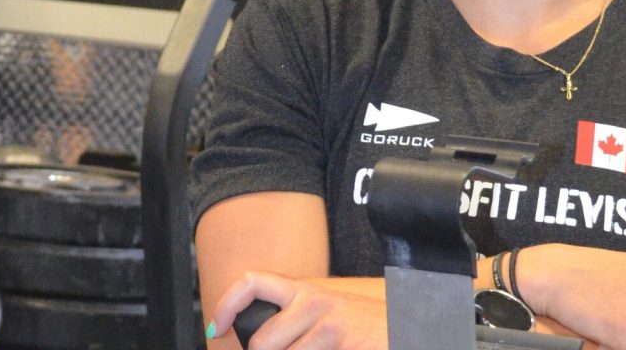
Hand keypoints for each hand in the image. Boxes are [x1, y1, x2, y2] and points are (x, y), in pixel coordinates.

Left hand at [209, 271, 386, 349]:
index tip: (218, 325)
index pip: (252, 282)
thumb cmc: (362, 325)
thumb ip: (293, 321)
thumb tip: (258, 342)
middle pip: (262, 342)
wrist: (407, 323)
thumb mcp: (325, 313)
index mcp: (304, 291)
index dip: (227, 303)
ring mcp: (329, 327)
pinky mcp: (344, 345)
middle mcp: (313, 303)